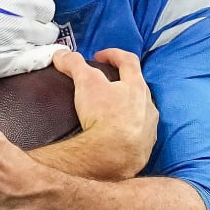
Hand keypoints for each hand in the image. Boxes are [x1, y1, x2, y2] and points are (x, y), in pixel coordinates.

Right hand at [0, 0, 63, 80]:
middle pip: (47, 28)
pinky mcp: (7, 65)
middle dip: (39, 27)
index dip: (38, 8)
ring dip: (36, 42)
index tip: (28, 11)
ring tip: (22, 41)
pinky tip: (45, 56)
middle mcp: (24, 25)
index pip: (46, 7)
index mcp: (21, 2)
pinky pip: (36, 62)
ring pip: (43, 45)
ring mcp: (17, 47)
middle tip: (25, 27)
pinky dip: (44, 58)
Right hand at [47, 49, 157, 180]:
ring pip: (141, 111)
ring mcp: (149, 128)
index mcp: (136, 86)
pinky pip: (138, 134)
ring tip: (109, 110)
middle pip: (137, 86)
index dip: (113, 54)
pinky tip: (115, 134)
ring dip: (127, 106)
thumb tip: (61, 54)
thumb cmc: (103, 115)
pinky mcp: (145, 147)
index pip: (129, 61)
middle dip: (121, 81)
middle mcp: (148, 105)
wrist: (114, 155)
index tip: (98, 56)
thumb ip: (74, 64)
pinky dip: (127, 130)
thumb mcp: (85, 83)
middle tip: (103, 83)